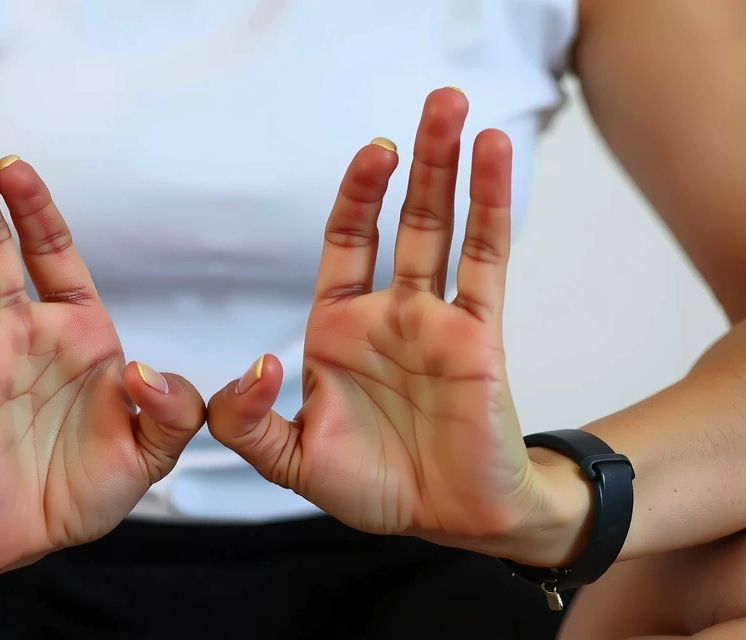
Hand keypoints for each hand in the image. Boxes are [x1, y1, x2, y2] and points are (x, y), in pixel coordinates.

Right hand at [0, 109, 204, 590]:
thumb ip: (171, 411)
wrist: (21, 540)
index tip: (16, 165)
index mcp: (83, 338)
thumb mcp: (151, 455)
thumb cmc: (80, 493)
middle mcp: (30, 330)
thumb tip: (149, 372)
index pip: (56, 255)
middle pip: (1, 238)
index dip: (38, 209)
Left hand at [207, 88, 588, 565]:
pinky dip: (490, 209)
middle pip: (405, 219)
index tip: (373, 153)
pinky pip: (485, 263)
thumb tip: (254, 368)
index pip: (348, 242)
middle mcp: (390, 315)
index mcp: (340, 331)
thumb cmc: (374, 486)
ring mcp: (437, 320)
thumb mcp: (292, 459)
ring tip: (462, 111)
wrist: (448, 520)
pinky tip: (495, 159)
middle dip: (417, 160)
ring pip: (446, 228)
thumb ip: (250, 423)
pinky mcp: (478, 337)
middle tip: (436, 101)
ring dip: (454, 167)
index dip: (359, 196)